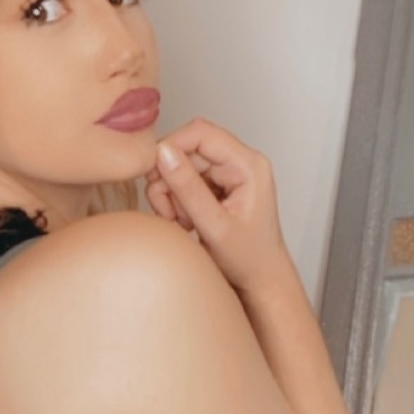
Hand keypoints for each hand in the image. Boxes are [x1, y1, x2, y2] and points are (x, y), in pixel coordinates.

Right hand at [145, 118, 291, 293]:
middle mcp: (238, 162)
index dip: (171, 147)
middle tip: (168, 211)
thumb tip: (163, 153)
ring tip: (181, 222)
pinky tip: (185, 221)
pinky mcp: (215, 184)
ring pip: (180, 165)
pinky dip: (175, 200)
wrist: (260, 280)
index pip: (201, 133)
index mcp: (248, 165)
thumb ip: (188, 188)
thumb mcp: (214, 226)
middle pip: (186, 149)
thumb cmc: (249, 259)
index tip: (153, 173)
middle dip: (169, 180)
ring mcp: (226, 173)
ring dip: (170, 194)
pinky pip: (182, 180)